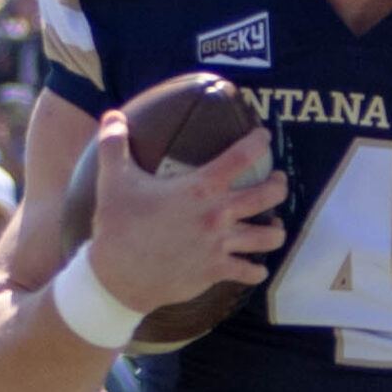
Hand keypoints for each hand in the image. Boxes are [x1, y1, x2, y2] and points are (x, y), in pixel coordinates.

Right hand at [87, 108, 288, 314]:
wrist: (118, 276)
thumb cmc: (118, 226)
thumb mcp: (113, 180)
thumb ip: (115, 144)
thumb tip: (112, 115)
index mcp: (200, 187)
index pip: (241, 157)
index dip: (258, 142)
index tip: (265, 137)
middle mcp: (218, 214)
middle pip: (268, 196)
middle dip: (279, 186)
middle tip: (277, 181)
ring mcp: (221, 245)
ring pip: (268, 237)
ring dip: (276, 230)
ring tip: (275, 225)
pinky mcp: (217, 271)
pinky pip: (250, 272)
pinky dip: (257, 270)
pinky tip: (257, 267)